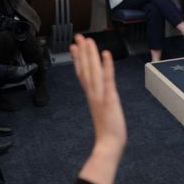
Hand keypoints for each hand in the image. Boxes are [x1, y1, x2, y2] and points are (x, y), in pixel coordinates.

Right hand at [71, 34, 126, 181]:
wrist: (108, 146)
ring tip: (88, 40)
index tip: (74, 47)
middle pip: (86, 69)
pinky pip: (108, 80)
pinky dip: (106, 66)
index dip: (78, 59)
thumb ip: (99, 102)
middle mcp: (93, 93)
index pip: (83, 73)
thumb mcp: (102, 113)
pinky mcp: (109, 99)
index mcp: (92, 96)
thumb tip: (98, 96)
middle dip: (82, 52)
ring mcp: (100, 95)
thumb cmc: (107, 133)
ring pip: (93, 71)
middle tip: (79, 37)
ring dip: (90, 55)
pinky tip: (105, 54)